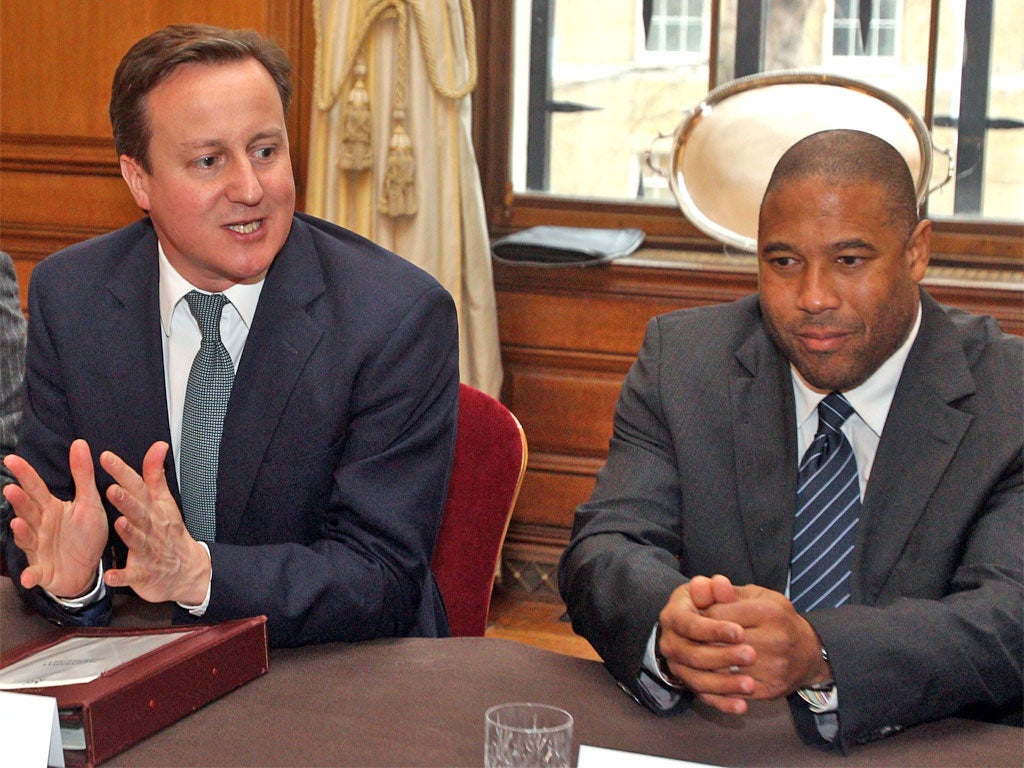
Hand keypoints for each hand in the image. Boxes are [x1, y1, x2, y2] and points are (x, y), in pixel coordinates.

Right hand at [3, 439, 108, 597]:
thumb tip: (79, 442)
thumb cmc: (84, 533)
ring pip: (26, 537)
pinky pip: (35, 572)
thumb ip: (83, 475)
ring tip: (18, 523)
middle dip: (19, 501)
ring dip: (20, 532)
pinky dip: (31, 575)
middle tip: (11, 489)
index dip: (25, 474)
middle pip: (28, 511)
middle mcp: (40, 526)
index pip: (36, 488)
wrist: (87, 569)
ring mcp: (38, 548)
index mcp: (51, 508)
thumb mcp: (89, 503)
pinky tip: (29, 577)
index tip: (12, 458)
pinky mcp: (43, 570)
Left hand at [101, 441, 210, 605]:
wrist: (187, 571)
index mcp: (154, 510)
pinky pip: (133, 575)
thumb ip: (155, 474)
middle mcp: (152, 528)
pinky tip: (112, 575)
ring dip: (130, 533)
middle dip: (127, 501)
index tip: (106, 457)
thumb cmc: (171, 534)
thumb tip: (157, 446)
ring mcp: (149, 551)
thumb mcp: (165, 502)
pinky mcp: (144, 574)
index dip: (123, 472)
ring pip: (138, 541)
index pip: (139, 487)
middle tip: (113, 488)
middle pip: (140, 512)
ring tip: (120, 523)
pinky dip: (123, 576)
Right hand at [657, 575, 756, 713]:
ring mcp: (679, 666)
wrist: (705, 627)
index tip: (739, 632)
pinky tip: (742, 706)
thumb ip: (716, 590)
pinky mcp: (690, 684)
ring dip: (724, 685)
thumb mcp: (712, 593)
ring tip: (750, 685)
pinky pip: (705, 698)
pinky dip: (723, 704)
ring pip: (698, 681)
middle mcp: (670, 643)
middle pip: (693, 655)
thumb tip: (719, 583)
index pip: (689, 624)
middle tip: (751, 655)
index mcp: (673, 616)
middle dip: (722, 657)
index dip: (713, 629)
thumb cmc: (711, 605)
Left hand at [703, 584, 831, 698]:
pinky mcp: (771, 689)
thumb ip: (731, 592)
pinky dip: (718, 685)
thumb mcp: (759, 597)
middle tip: (689, 640)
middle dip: (700, 641)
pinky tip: (710, 676)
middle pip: (720, 642)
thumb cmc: (777, 619)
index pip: (718, 614)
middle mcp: (774, 640)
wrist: (809, 653)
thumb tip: (710, 583)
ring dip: (705, 665)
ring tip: (695, 658)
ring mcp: (774, 667)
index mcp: (769, 612)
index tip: (692, 618)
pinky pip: (735, 690)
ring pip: (725, 669)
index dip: (700, 616)